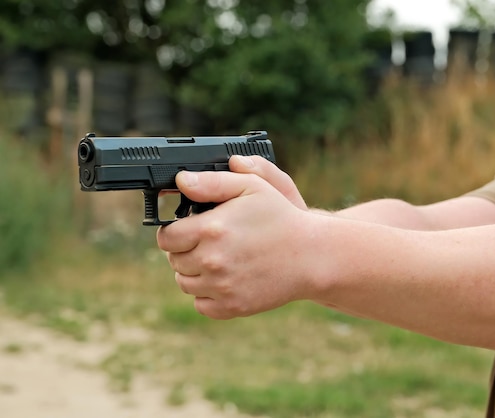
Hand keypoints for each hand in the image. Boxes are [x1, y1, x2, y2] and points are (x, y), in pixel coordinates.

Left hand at [156, 162, 314, 319]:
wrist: (311, 256)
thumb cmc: (282, 217)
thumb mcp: (252, 187)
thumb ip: (212, 182)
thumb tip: (181, 181)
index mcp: (211, 229)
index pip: (167, 237)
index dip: (175, 232)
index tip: (187, 230)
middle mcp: (211, 261)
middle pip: (174, 261)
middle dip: (185, 251)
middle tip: (206, 243)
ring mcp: (221, 287)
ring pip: (185, 283)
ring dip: (194, 272)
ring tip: (216, 260)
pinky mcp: (232, 306)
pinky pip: (201, 304)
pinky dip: (207, 294)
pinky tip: (224, 279)